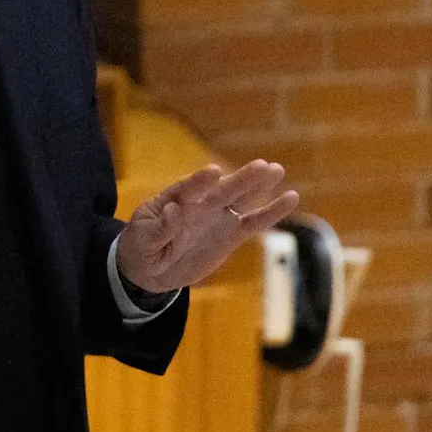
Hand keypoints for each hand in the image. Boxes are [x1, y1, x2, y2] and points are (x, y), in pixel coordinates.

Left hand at [115, 160, 297, 293]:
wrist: (150, 267)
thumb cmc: (142, 245)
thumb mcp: (142, 238)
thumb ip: (158, 228)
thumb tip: (173, 212)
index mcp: (174, 199)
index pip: (187, 188)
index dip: (200, 181)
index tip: (213, 171)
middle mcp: (200, 203)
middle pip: (222, 189)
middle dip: (240, 178)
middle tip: (261, 165)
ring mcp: (217, 217)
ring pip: (241, 199)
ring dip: (258, 186)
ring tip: (276, 169)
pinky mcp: (230, 234)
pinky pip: (254, 222)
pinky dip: (271, 212)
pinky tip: (290, 197)